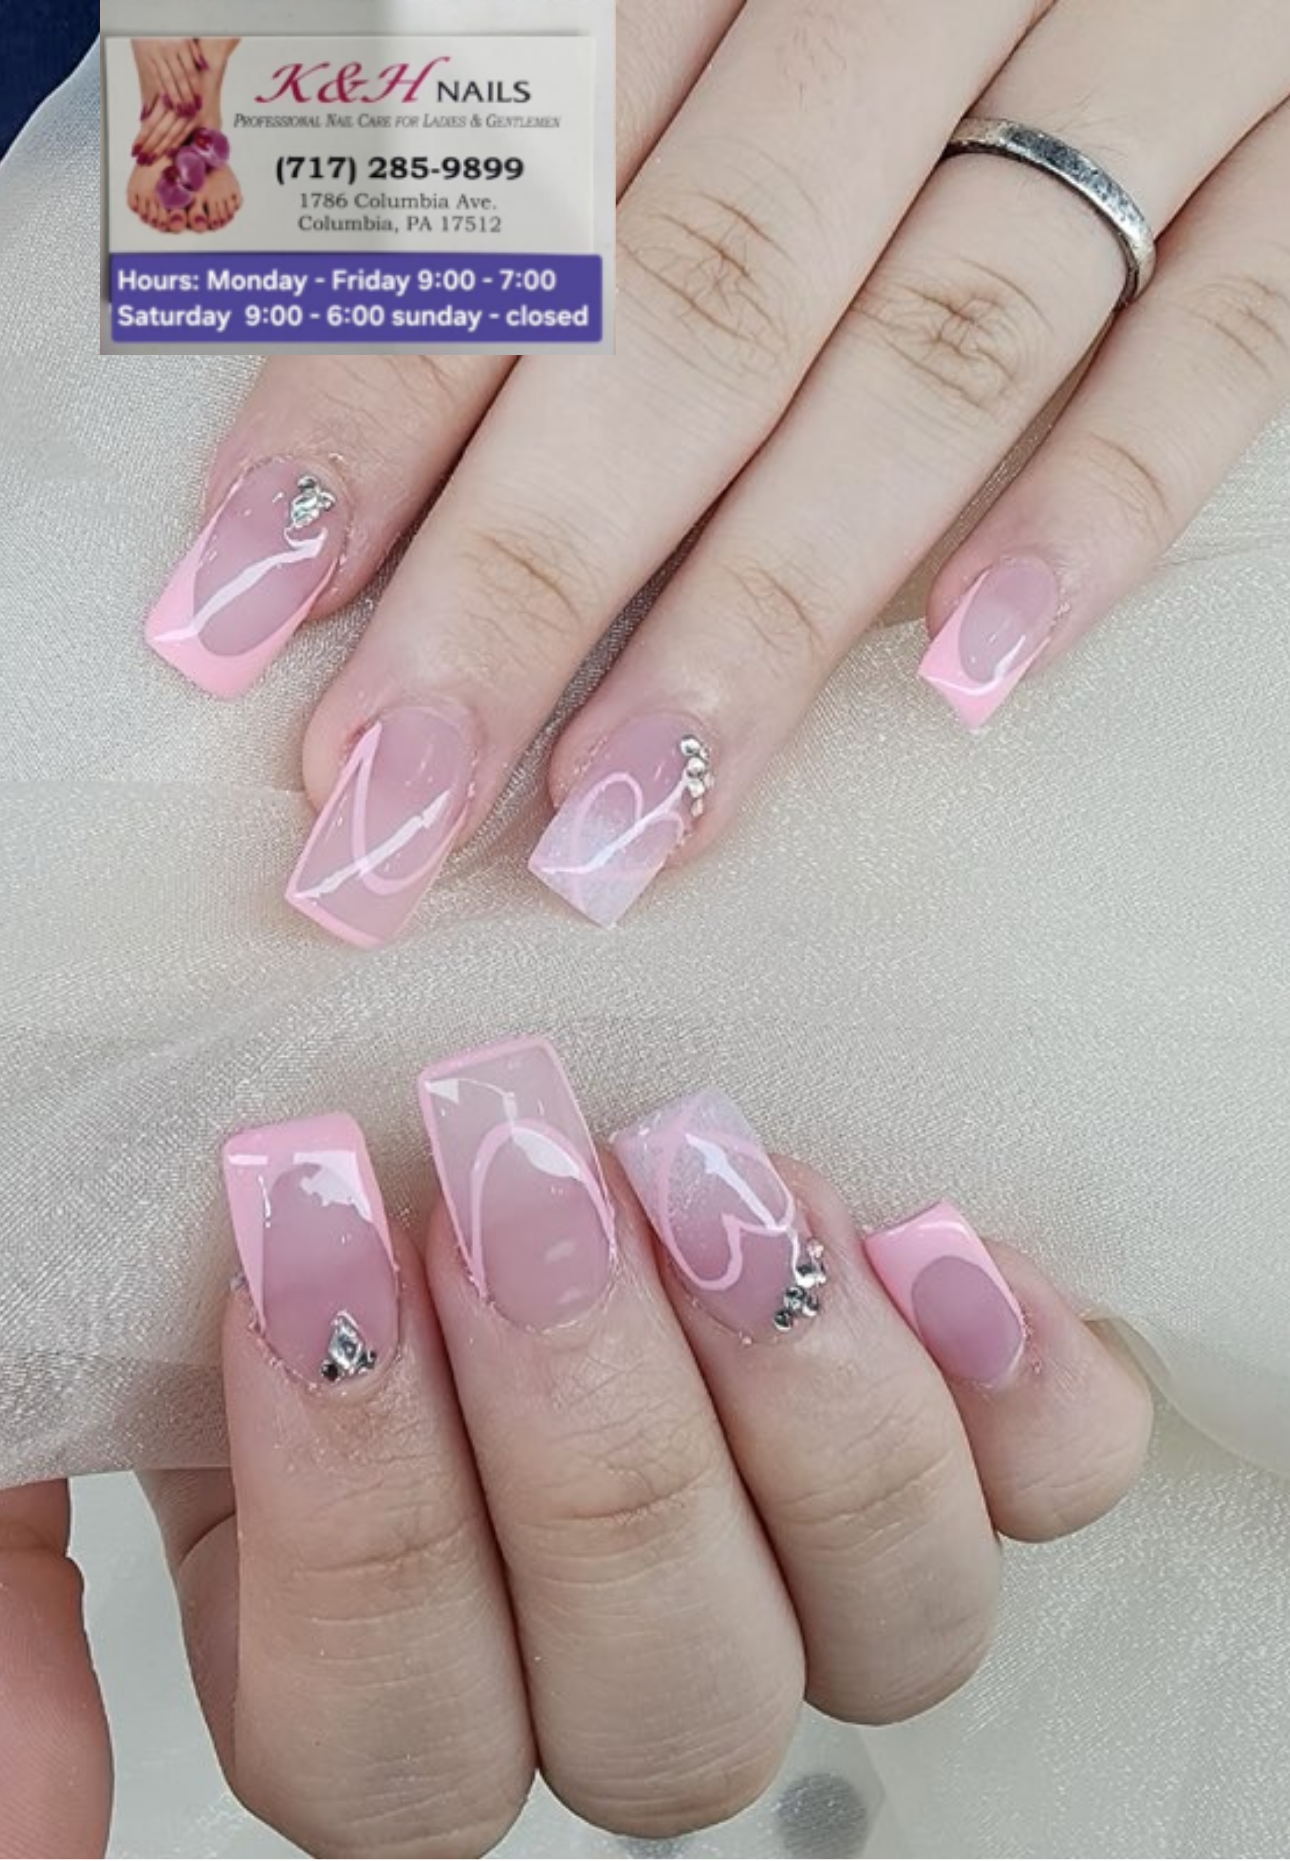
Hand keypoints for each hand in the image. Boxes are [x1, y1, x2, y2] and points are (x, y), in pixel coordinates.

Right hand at [2, 1043, 1150, 1854]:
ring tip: (703, 1166)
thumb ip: (20, 1557)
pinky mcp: (966, 1414)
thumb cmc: (287, 1153)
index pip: (385, 1743)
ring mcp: (810, 1538)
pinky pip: (1055, 1480)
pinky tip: (919, 1234)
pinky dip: (1012, 1386)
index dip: (358, 1522)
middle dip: (585, 1446)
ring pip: (885, 1637)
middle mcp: (618, 1633)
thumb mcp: (89, 1325)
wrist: (462, 1018)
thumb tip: (31, 1820)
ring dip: (797, 1407)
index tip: (308, 1232)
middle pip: (659, 1716)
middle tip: (509, 1174)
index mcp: (390, 1645)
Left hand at [142, 0, 1289, 945]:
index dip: (369, 401)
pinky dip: (1104, 500)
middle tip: (394, 796)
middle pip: (697, 306)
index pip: (517, 183)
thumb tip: (386, 381)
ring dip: (770, 604)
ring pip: (937, 350)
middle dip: (527, 572)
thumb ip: (577, 117)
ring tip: (625, 821)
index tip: (242, 610)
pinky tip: (976, 684)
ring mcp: (1148, 55)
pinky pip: (1223, 337)